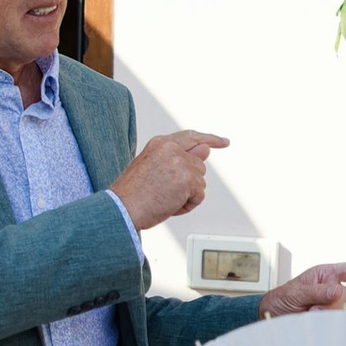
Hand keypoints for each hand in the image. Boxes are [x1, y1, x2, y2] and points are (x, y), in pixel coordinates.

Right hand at [110, 128, 227, 231]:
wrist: (122, 208)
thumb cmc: (133, 193)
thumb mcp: (154, 168)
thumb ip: (179, 157)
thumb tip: (205, 150)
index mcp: (160, 143)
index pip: (191, 137)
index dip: (209, 140)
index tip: (223, 142)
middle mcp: (171, 149)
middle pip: (198, 165)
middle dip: (189, 183)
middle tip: (165, 193)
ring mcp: (180, 163)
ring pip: (200, 181)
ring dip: (186, 195)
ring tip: (163, 199)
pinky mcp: (187, 180)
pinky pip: (199, 196)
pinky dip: (187, 205)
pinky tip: (169, 205)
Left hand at [258, 260, 345, 318]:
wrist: (272, 316)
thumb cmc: (283, 298)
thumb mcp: (296, 291)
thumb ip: (317, 291)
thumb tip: (338, 291)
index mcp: (326, 274)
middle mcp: (333, 289)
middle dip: (335, 303)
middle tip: (314, 308)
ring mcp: (332, 306)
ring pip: (345, 312)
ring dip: (327, 315)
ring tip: (309, 314)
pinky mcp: (329, 321)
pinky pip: (337, 324)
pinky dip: (326, 324)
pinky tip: (313, 322)